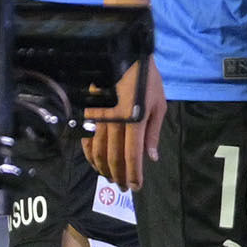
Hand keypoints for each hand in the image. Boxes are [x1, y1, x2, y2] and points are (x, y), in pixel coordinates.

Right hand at [83, 56, 163, 192]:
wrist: (124, 58)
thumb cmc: (147, 81)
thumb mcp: (159, 105)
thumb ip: (153, 133)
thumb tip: (151, 158)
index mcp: (135, 121)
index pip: (132, 155)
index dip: (133, 174)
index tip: (136, 187)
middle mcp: (114, 123)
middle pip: (114, 157)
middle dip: (119, 176)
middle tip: (124, 188)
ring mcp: (99, 118)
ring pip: (98, 151)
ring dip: (104, 168)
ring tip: (112, 179)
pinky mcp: (89, 113)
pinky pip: (87, 139)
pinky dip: (90, 154)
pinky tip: (95, 163)